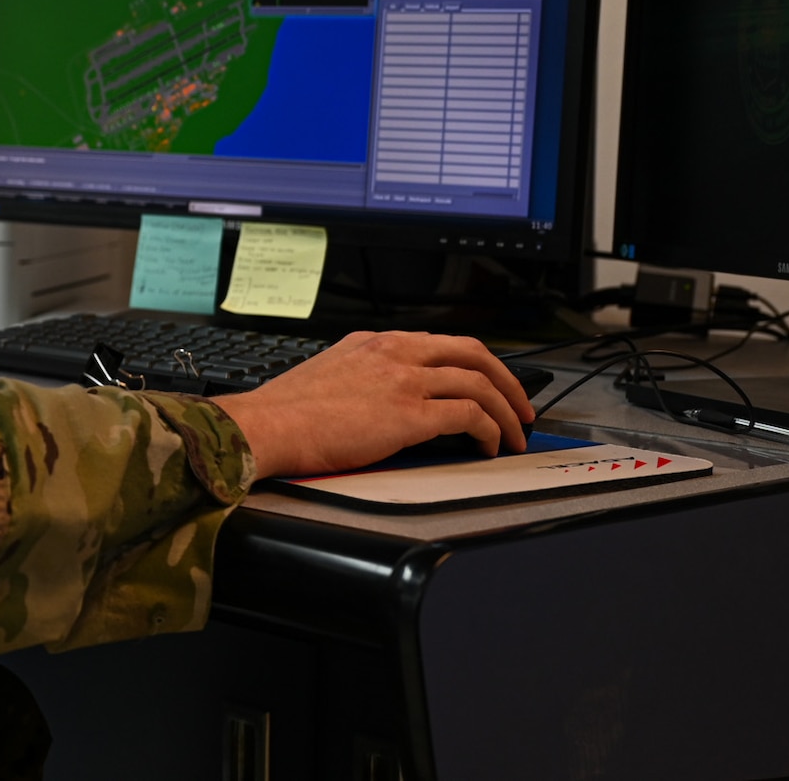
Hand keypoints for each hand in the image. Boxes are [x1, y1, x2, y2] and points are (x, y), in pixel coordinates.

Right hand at [213, 331, 533, 478]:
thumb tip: (388, 400)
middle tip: (521, 406)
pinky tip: (488, 447)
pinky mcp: (408, 413)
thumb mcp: (330, 372)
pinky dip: (488, 431)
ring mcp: (404, 380)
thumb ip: (365, 375)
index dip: (477, 363)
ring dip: (506, 411)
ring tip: (514, 435)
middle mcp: (395, 352)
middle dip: (507, 380)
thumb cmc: (286, 411)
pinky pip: (468, 415)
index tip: (489, 383)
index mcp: (375, 341)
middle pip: (472, 352)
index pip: (442, 342)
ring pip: (479, 382)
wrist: (267, 426)